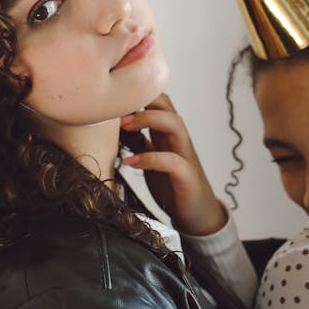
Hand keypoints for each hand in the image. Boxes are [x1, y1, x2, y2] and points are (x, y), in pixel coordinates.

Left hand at [120, 93, 225, 235]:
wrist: (196, 213)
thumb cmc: (172, 183)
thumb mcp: (150, 158)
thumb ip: (138, 141)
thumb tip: (113, 127)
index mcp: (167, 133)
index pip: (157, 100)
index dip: (135, 94)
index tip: (111, 100)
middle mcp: (177, 139)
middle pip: (167, 104)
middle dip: (142, 99)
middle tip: (116, 110)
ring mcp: (184, 156)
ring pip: (175, 124)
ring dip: (148, 120)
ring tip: (124, 127)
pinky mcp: (186, 176)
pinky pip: (173, 161)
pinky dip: (151, 158)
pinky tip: (131, 162)